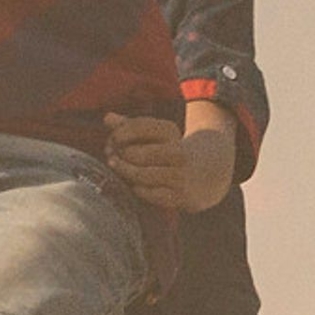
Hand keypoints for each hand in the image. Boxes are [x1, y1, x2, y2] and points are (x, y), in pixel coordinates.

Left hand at [105, 112, 234, 212]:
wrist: (207, 174)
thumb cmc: (170, 152)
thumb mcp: (155, 136)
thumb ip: (130, 126)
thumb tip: (107, 118)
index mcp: (171, 133)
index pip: (141, 126)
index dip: (121, 133)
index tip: (113, 139)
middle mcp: (178, 153)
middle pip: (138, 153)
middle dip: (120, 155)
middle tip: (111, 156)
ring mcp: (179, 176)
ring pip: (142, 175)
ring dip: (125, 172)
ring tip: (116, 168)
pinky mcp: (180, 196)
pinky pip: (150, 194)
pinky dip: (138, 189)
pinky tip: (134, 184)